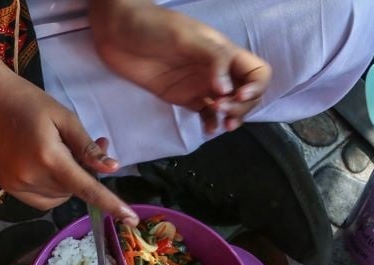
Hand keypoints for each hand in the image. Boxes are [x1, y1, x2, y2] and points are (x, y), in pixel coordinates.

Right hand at [0, 41, 136, 223]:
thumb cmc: (27, 101)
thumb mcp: (63, 117)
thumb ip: (87, 147)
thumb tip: (112, 169)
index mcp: (49, 157)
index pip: (86, 188)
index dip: (110, 204)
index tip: (131, 219)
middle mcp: (32, 178)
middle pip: (74, 190)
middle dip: (84, 173)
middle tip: (86, 146)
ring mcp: (17, 186)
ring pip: (60, 197)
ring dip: (68, 181)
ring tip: (60, 151)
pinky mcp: (8, 188)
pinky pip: (43, 200)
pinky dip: (52, 189)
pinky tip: (45, 165)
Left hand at [89, 0, 270, 132]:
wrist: (117, 31)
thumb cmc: (152, 26)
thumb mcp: (186, 37)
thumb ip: (212, 60)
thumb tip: (226, 89)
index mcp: (223, 52)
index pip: (256, 72)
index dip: (255, 86)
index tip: (238, 95)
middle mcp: (216, 69)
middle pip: (247, 93)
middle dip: (243, 106)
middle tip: (224, 110)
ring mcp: (200, 84)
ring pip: (228, 105)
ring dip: (230, 117)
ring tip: (220, 123)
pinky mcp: (183, 97)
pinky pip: (205, 113)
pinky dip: (210, 123)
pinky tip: (208, 129)